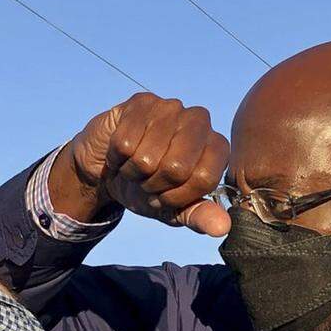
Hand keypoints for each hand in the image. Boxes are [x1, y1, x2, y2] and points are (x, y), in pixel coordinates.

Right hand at [51, 92, 228, 234]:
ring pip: (146, 158)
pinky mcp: (141, 102)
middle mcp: (200, 121)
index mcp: (216, 147)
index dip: (178, 196)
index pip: (204, 178)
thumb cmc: (147, 186)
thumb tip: (221, 228)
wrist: (108, 169)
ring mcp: (171, 107)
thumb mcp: (173, 209)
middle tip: (147, 180)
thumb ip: (198, 216)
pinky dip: (117, 159)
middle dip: (153, 185)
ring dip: (133, 172)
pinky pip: (124, 144)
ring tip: (134, 166)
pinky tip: (120, 153)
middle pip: (177, 168)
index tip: (165, 195)